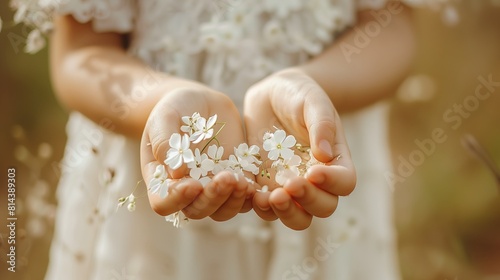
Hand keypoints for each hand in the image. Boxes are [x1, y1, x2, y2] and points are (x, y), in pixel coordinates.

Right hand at [140, 87, 254, 221]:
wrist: (202, 102)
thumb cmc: (175, 109)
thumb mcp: (164, 118)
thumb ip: (165, 143)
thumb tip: (175, 175)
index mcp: (162, 179)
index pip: (163, 203)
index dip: (176, 200)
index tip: (192, 184)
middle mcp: (187, 191)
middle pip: (196, 210)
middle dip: (212, 199)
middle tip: (226, 178)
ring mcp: (212, 188)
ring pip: (222, 211)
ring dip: (233, 201)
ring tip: (242, 181)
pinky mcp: (235, 182)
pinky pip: (244, 200)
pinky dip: (249, 196)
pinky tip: (254, 184)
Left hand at [244, 68, 355, 229]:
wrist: (271, 96)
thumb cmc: (299, 94)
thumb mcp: (313, 101)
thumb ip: (321, 125)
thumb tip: (324, 156)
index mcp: (336, 160)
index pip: (345, 182)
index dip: (333, 183)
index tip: (313, 171)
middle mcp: (317, 180)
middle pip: (323, 207)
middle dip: (308, 201)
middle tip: (289, 185)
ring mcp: (291, 186)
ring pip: (297, 217)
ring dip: (285, 213)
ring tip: (268, 197)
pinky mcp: (266, 186)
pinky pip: (267, 208)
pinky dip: (261, 207)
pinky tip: (252, 194)